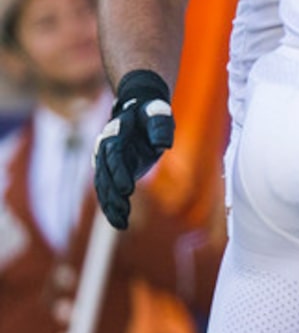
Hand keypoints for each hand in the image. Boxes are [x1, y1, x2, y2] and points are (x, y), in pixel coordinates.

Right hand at [93, 70, 174, 229]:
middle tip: (123, 212)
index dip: (118, 173)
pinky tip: (119, 221)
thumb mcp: (158, 114)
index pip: (114, 156)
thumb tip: (163, 144)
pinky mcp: (109, 170)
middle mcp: (105, 148)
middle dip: (113, 194)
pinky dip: (111, 206)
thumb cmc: (150, 113)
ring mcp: (105, 160)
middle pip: (105, 174)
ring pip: (103, 186)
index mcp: (116, 134)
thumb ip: (160, 127)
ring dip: (110, 205)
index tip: (126, 190)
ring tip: (121, 223)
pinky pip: (106, 190)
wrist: (137, 109)